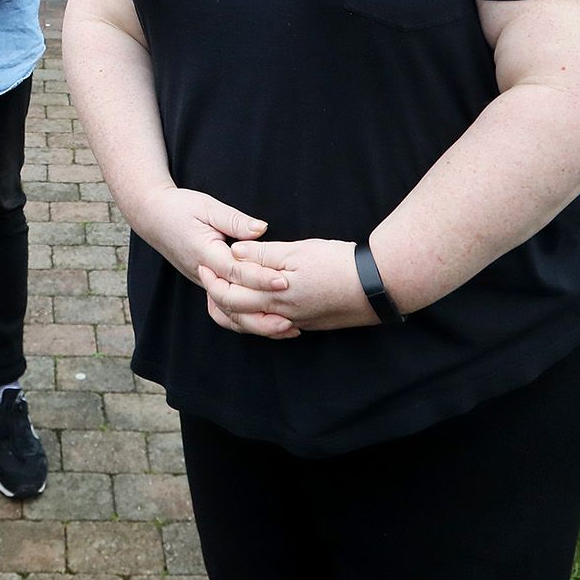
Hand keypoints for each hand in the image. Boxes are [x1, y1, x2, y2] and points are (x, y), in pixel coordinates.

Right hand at [129, 186, 288, 332]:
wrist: (152, 216)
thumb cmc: (180, 207)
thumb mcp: (208, 206)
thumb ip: (235, 220)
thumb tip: (261, 229)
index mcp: (204, 253)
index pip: (235, 271)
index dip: (260, 278)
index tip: (284, 281)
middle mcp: (203, 274)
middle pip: (233, 303)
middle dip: (263, 312)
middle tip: (292, 318)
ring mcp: (203, 283)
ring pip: (229, 313)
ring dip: (257, 324)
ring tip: (286, 328)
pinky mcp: (206, 286)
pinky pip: (226, 309)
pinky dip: (247, 320)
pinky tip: (269, 323)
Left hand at [221, 237, 376, 334]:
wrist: (376, 286)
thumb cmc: (338, 263)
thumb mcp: (298, 251)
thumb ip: (264, 254)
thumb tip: (235, 252)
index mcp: (274, 296)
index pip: (231, 291)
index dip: (214, 277)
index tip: (203, 263)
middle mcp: (280, 315)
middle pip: (237, 311)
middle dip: (217, 295)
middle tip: (206, 277)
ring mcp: (295, 322)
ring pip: (253, 324)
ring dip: (233, 312)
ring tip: (222, 297)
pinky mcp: (307, 323)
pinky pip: (272, 328)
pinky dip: (255, 320)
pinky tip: (255, 311)